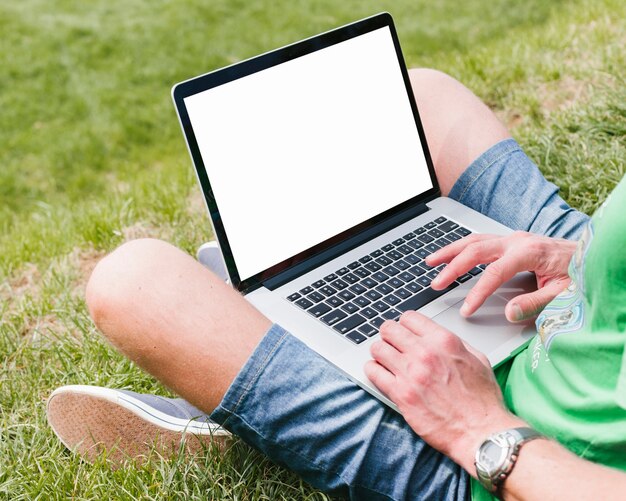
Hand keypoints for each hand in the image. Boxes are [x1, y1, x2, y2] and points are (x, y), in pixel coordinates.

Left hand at [365, 311, 524, 472]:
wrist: (480, 432)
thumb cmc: (482, 400)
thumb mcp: (477, 359)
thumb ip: (454, 343)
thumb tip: (435, 336)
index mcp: (444, 341)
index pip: (409, 318)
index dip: (404, 324)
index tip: (403, 331)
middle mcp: (425, 353)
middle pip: (389, 329)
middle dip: (388, 335)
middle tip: (390, 344)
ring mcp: (411, 373)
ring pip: (378, 348)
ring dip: (379, 352)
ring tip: (384, 359)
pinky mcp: (401, 394)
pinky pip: (373, 372)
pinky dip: (373, 370)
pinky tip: (379, 373)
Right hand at [427, 231, 575, 321]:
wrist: (591, 255)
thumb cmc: (580, 273)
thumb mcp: (564, 294)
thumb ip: (535, 303)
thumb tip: (507, 312)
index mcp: (529, 252)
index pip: (494, 273)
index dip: (477, 292)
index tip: (465, 309)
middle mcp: (517, 240)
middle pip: (476, 250)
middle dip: (452, 267)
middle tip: (436, 284)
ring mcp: (513, 238)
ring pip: (474, 240)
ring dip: (450, 251)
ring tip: (430, 262)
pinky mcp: (512, 240)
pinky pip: (480, 241)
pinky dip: (462, 248)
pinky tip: (451, 256)